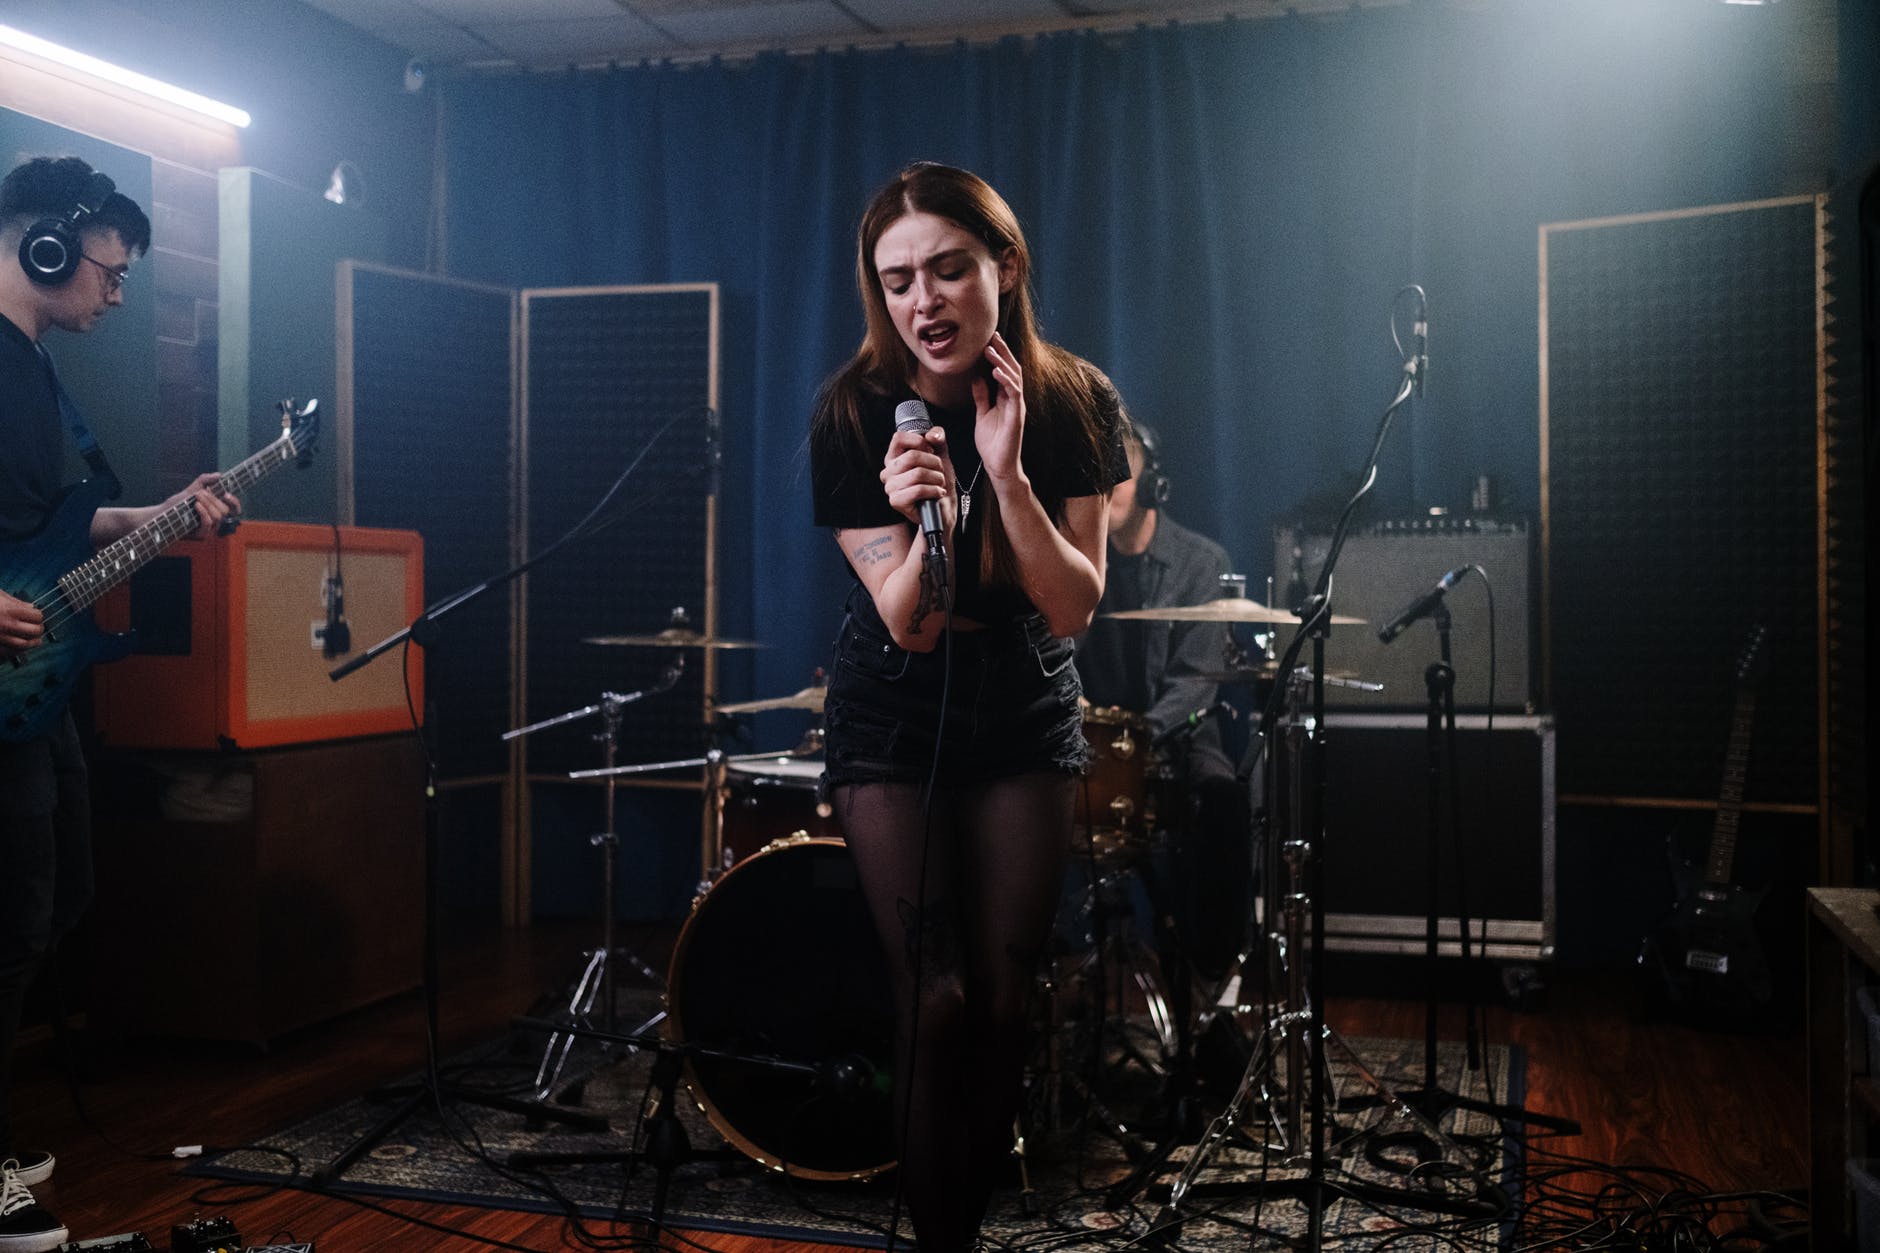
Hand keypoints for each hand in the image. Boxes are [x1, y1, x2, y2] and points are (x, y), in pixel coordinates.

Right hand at [0, 588, 44, 655]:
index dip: (38, 616)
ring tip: (35, 642)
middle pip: (34, 632)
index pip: (36, 616)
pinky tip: (19, 649)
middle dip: (38, 630)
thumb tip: (31, 607)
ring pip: (23, 646)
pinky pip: (8, 654)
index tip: (36, 616)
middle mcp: (6, 625)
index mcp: (9, 610)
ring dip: (32, 644)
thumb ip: (15, 602)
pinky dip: (16, 652)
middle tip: (39, 629)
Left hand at [171, 472, 240, 537]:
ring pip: (217, 517)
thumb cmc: (178, 504)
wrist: (163, 514)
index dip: (234, 503)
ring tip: (196, 497)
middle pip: (225, 511)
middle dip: (213, 500)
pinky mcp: (202, 535)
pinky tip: (196, 505)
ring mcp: (209, 530)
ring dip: (208, 504)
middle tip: (201, 492)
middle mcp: (215, 522)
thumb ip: (205, 480)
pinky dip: (203, 512)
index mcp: (216, 511)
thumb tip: (219, 475)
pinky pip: (208, 523)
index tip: (226, 494)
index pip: (234, 510)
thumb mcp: (192, 489)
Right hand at [880, 423, 956, 535]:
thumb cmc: (938, 482)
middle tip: (939, 472)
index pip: (898, 437)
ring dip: (937, 478)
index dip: (919, 441)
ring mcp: (890, 487)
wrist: (943, 508)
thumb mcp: (940, 455)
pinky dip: (934, 490)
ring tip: (939, 484)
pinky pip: (918, 489)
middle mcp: (888, 471)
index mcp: (894, 458)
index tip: (930, 451)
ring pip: (918, 473)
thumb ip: (937, 439)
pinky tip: (938, 494)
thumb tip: (932, 435)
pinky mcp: (896, 501)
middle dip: (934, 463)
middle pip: (912, 456)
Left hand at [972, 332, 1025, 485]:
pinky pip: (1014, 393)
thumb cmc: (992, 444)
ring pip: (1013, 377)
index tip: (987, 340)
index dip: (997, 355)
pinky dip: (1005, 380)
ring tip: (990, 349)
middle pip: (1011, 369)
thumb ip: (981, 396)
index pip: (1003, 370)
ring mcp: (1017, 406)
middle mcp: (1014, 399)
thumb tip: (976, 378)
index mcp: (1006, 398)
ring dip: (1001, 362)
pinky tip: (996, 371)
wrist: (999, 466)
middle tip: (992, 335)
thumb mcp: (982, 414)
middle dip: (1002, 351)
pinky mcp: (1017, 416)